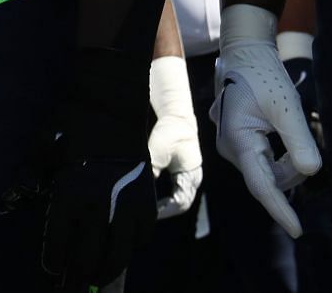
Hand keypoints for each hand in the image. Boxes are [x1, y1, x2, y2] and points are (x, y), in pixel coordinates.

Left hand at [38, 49, 154, 289]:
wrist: (111, 101)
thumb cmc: (70, 122)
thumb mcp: (42, 150)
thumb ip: (27, 180)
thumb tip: (7, 202)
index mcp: (69, 197)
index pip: (59, 249)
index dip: (55, 266)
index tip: (53, 275)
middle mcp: (97, 207)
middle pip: (87, 260)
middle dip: (77, 279)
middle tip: (71, 288)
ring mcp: (125, 205)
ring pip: (116, 255)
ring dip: (104, 271)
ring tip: (96, 278)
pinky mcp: (146, 199)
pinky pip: (141, 237)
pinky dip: (131, 247)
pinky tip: (121, 248)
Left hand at [147, 56, 201, 219]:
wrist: (176, 116)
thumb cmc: (170, 132)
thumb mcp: (158, 151)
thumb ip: (151, 171)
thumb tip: (139, 190)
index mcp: (191, 176)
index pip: (181, 202)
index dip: (166, 211)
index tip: (150, 212)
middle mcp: (192, 180)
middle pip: (180, 204)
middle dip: (164, 211)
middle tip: (146, 215)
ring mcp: (188, 177)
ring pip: (178, 199)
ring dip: (164, 204)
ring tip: (147, 209)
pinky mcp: (181, 173)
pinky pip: (175, 191)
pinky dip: (164, 196)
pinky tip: (150, 198)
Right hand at [211, 5, 321, 238]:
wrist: (246, 55)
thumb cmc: (264, 76)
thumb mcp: (286, 106)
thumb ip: (299, 140)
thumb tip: (312, 173)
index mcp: (238, 140)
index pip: (262, 185)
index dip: (280, 209)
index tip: (298, 230)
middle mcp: (230, 148)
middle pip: (269, 178)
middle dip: (292, 169)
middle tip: (302, 134)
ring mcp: (232, 146)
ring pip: (268, 171)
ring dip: (288, 161)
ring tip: (290, 127)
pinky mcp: (239, 143)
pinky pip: (264, 162)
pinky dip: (280, 156)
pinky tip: (281, 132)